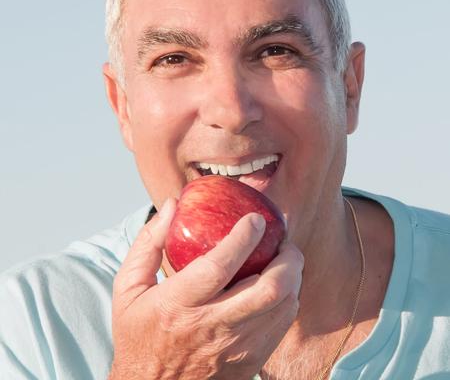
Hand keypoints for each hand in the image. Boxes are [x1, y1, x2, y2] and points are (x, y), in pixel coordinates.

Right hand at [109, 197, 303, 379]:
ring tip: (285, 259)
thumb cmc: (140, 334)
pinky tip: (280, 286)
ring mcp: (234, 349)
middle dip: (287, 258)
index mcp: (177, 305)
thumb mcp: (129, 287)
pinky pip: (282, 325)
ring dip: (293, 277)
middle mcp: (210, 327)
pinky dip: (289, 299)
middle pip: (267, 290)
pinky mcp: (249, 362)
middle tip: (284, 241)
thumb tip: (171, 206)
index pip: (218, 266)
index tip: (256, 218)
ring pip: (282, 307)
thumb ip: (148, 243)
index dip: (243, 238)